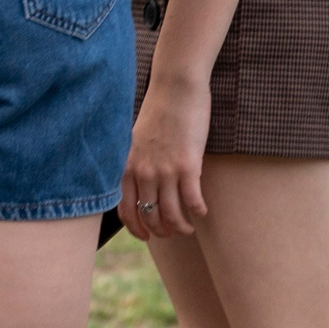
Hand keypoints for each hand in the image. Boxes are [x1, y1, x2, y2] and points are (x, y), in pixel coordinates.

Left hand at [120, 76, 210, 240]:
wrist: (175, 91)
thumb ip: (134, 165)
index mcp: (126, 167)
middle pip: (150, 217)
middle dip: (162, 232)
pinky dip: (198, 211)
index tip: (147, 237)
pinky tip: (203, 212)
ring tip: (188, 228)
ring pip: (172, 215)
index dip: (136, 229)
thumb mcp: (135, 142)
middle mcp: (142, 172)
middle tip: (173, 232)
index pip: (125, 210)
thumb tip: (138, 188)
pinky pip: (192, 201)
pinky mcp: (188, 166)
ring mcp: (164, 170)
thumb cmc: (157, 115)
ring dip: (181, 227)